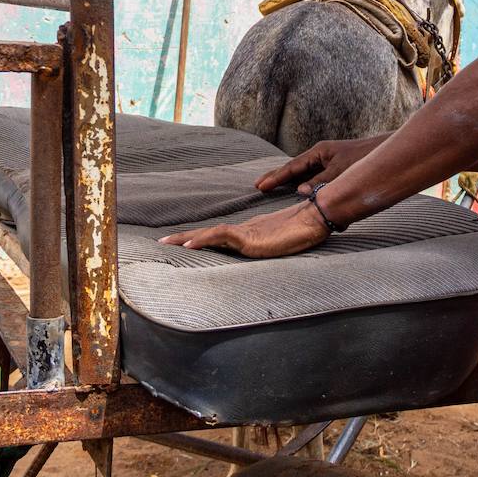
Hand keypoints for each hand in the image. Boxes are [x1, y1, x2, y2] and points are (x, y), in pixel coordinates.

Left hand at [158, 202, 328, 257]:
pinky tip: (188, 246)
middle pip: (207, 233)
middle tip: (161, 243)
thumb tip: (267, 256)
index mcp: (249, 233)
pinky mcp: (248, 237)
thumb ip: (273, 249)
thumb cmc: (305, 232)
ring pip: (208, 233)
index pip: (218, 237)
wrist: (316, 219)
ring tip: (166, 243)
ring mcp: (245, 233)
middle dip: (184, 238)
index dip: (199, 239)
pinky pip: (220, 236)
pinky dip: (202, 240)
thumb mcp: (283, 246)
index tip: (181, 244)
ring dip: (186, 238)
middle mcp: (243, 231)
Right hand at [255, 134, 388, 193]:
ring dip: (287, 181)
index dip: (276, 177)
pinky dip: (301, 183)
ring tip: (269, 188)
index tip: (260, 186)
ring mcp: (325, 162)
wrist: (384, 152)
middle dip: (276, 177)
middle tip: (257, 186)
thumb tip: (300, 191)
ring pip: (302, 173)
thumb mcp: (341, 171)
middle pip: (293, 168)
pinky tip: (294, 190)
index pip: (292, 166)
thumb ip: (320, 182)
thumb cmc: (364, 159)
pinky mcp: (333, 170)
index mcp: (319, 152)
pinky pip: (312, 177)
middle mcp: (319, 156)